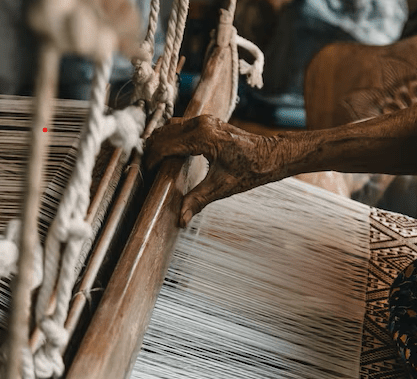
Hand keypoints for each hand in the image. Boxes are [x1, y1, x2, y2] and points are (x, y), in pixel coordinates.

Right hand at [145, 115, 284, 226]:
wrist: (270, 155)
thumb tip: (181, 219)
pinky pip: (180, 125)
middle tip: (146, 169)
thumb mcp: (221, 187)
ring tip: (154, 161)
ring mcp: (205, 120)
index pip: (165, 145)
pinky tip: (169, 153)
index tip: (146, 172)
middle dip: (152, 150)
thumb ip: (197, 201)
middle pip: (164, 133)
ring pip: (170, 127)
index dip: (152, 159)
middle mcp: (201, 124)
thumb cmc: (250, 169)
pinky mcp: (207, 122)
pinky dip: (170, 137)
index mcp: (203, 137)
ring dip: (160, 141)